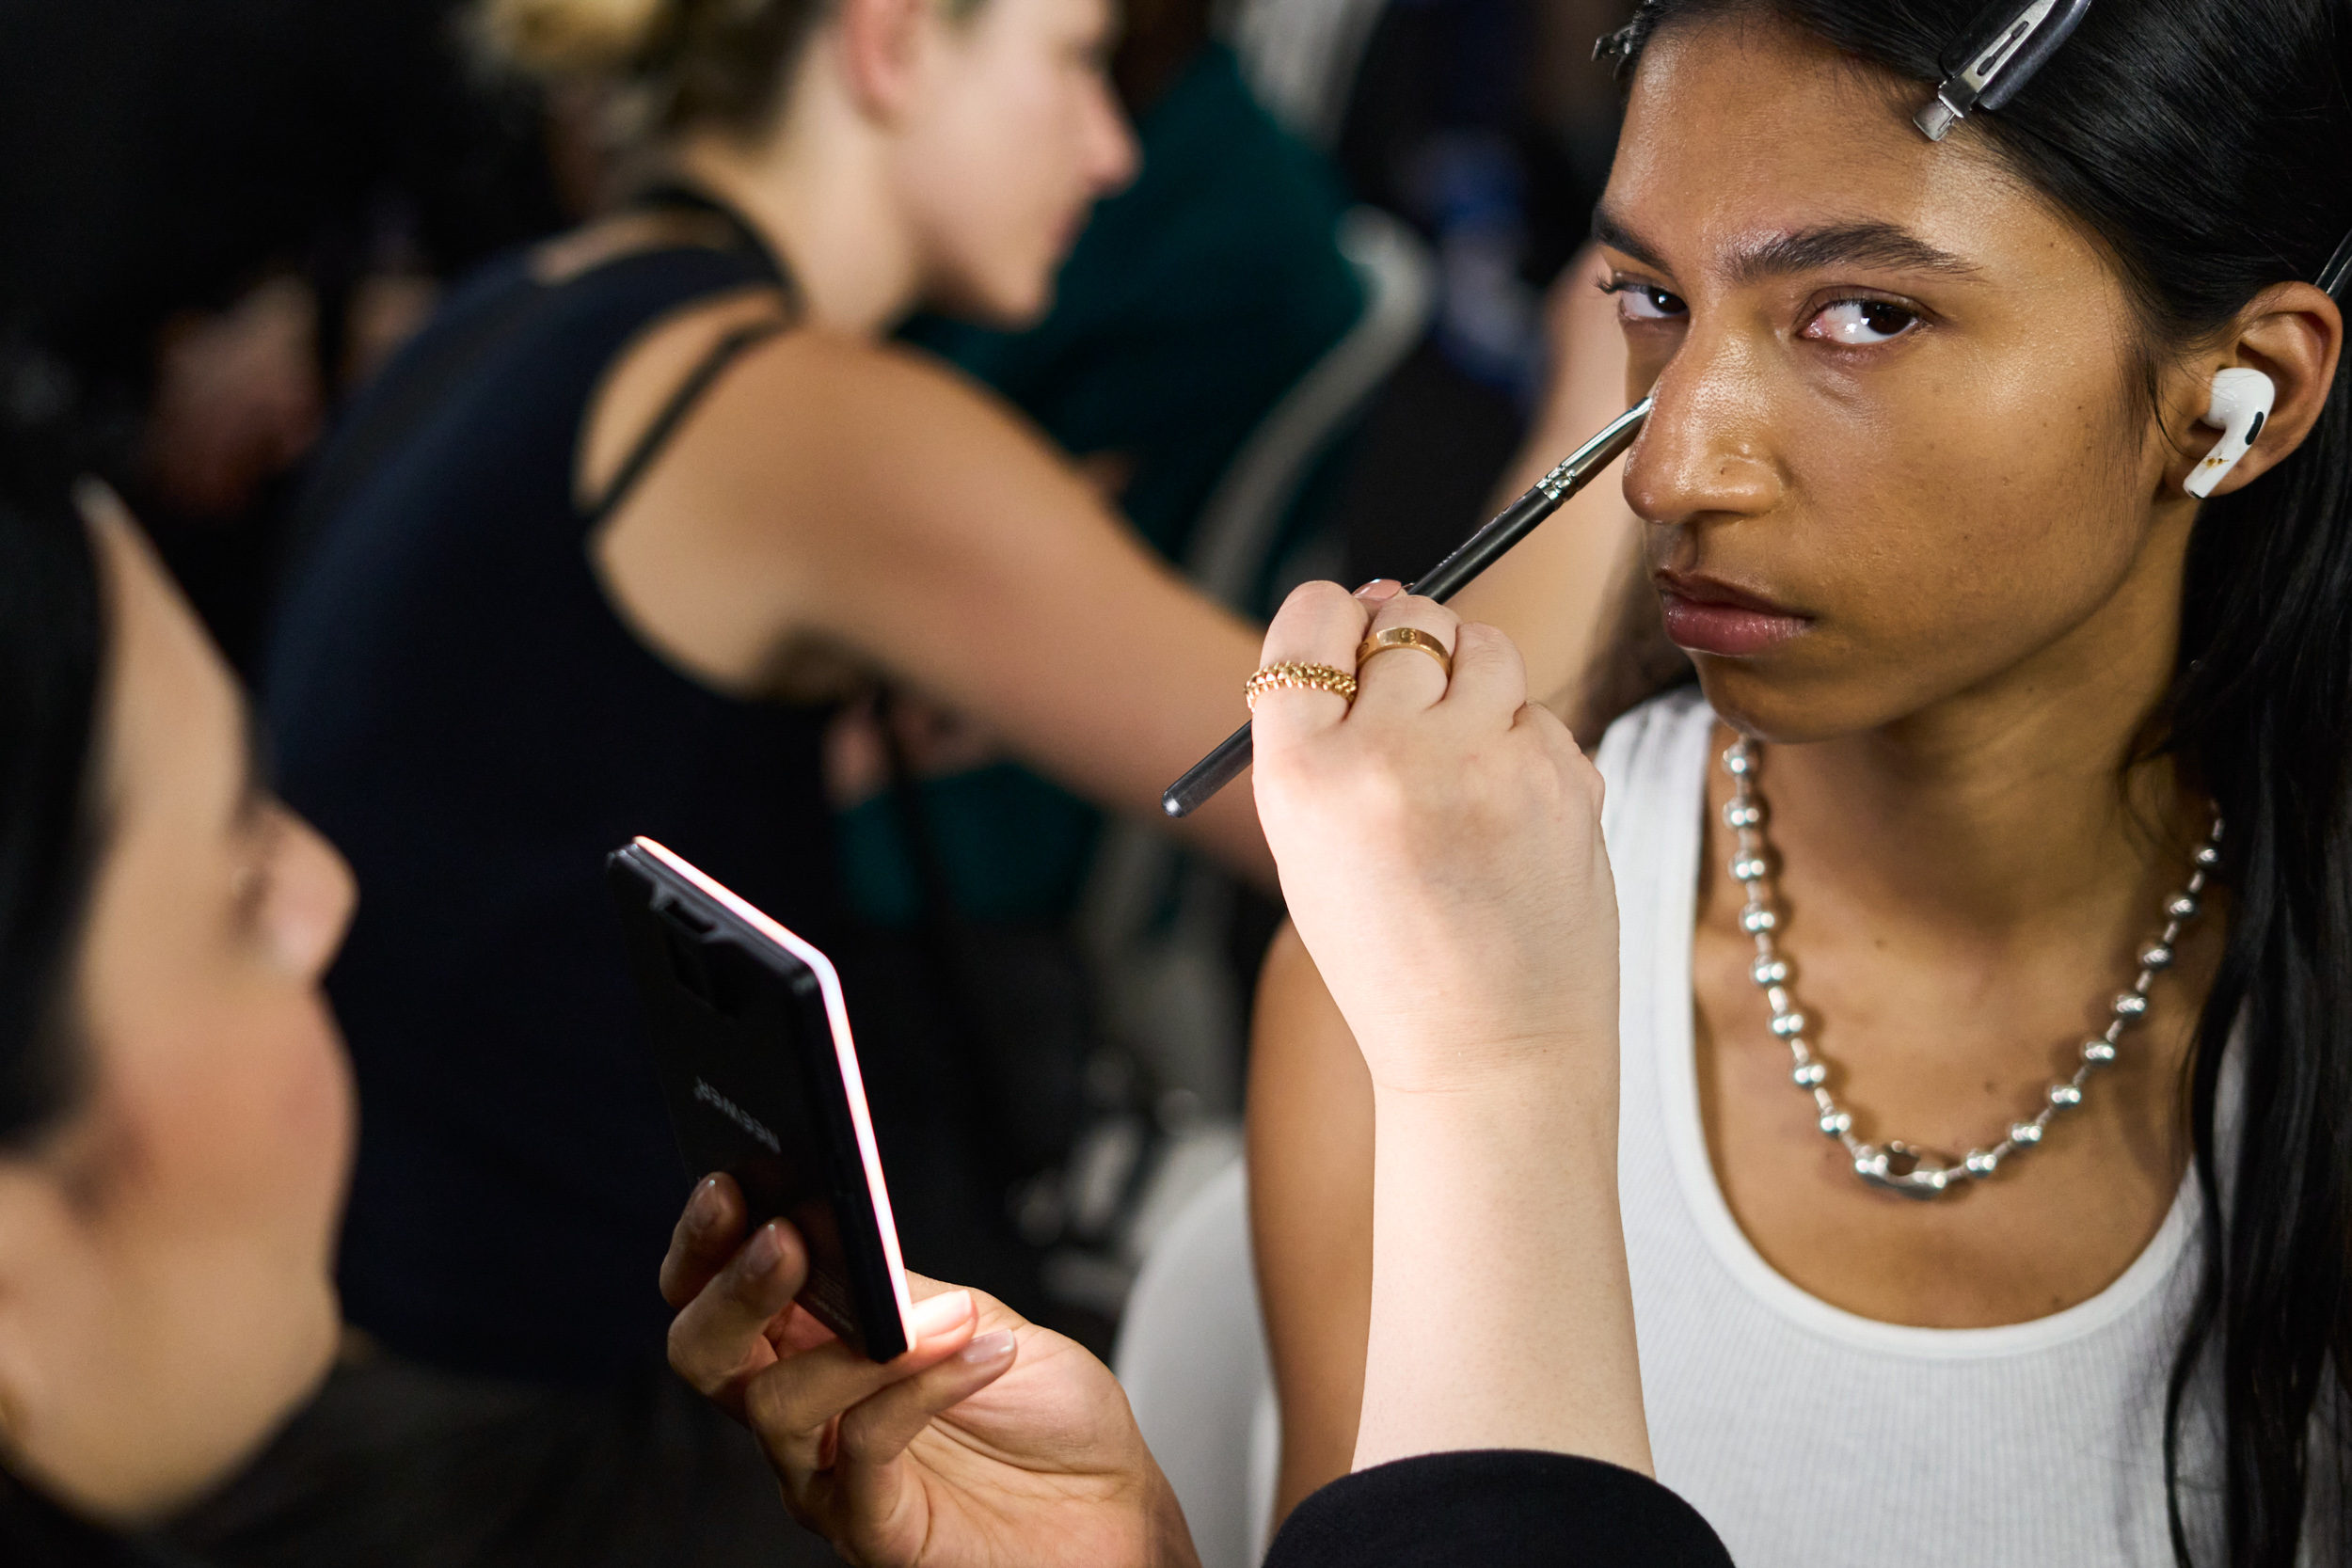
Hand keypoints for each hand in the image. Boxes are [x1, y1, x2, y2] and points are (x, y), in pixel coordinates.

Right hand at [662, 1175, 1198, 1567]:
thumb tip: (843, 1230)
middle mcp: (803, 1413)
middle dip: (732, 1289)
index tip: (730, 1185)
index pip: (716, 1294)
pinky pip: (866, 1452)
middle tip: (782, 1239)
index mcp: (812, 1346)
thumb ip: (901, 1287)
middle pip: (704, 1355)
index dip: (707, 1244)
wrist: (1112, 1503)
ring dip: (864, 1344)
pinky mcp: (874, 1532)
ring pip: (775, 1405)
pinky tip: (985, 1352)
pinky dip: (923, 1387)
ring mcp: (828, 1479)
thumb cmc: (1043, 1411)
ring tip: (955, 1313)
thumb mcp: (973, 1314)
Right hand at [1248, 582, 1618, 1092]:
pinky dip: (1523, 742)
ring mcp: (1486, 764)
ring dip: (1472, 677)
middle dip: (1408, 646)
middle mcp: (1389, 757)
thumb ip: (1325, 729)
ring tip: (1462, 761)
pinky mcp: (1565, 778)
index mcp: (1301, 776)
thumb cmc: (1390, 952)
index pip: (1310, 623)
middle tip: (1412, 714)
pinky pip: (1538, 710)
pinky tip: (1508, 816)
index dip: (1332, 618)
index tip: (1348, 638)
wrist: (1490, 1055)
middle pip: (1404, 618)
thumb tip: (1379, 595)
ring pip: (1484, 644)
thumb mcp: (1308, 845)